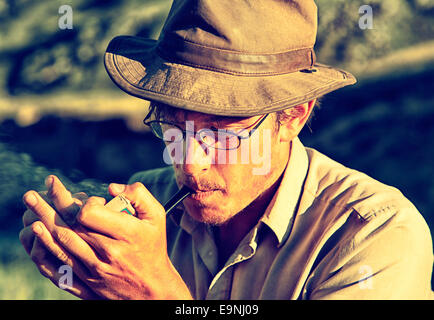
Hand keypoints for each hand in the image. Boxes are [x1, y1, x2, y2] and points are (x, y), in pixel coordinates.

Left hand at [22, 175, 191, 299]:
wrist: (152, 288)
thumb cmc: (153, 247)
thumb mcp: (156, 216)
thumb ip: (138, 195)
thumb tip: (111, 188)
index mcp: (126, 234)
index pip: (90, 214)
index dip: (85, 202)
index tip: (89, 200)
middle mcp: (108, 252)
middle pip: (71, 225)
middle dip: (50, 205)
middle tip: (34, 191)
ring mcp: (95, 269)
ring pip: (62, 242)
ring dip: (43, 221)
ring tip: (31, 204)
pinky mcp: (87, 281)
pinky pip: (60, 262)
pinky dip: (46, 245)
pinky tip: (37, 231)